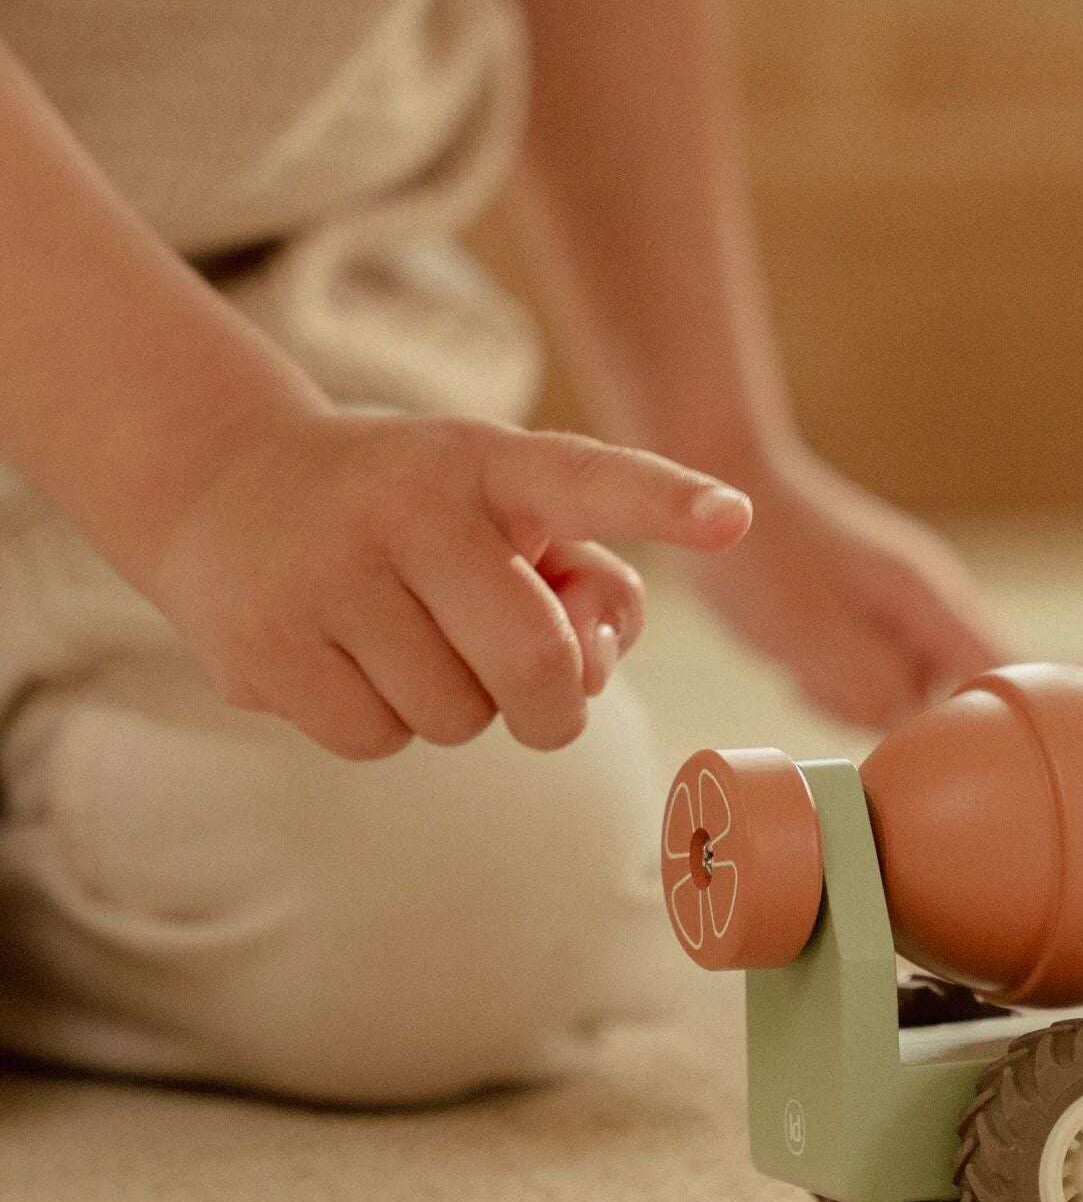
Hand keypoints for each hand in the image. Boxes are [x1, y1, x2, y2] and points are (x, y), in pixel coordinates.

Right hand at [144, 410, 751, 758]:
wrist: (228, 488)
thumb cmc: (415, 517)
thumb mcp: (506, 512)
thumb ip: (587, 582)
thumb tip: (590, 668)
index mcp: (488, 462)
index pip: (590, 478)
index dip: (667, 501)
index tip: (735, 516)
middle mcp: (409, 505)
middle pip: (534, 664)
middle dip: (554, 707)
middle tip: (536, 694)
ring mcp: (327, 573)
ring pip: (454, 717)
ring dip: (456, 707)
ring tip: (409, 639)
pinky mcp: (264, 645)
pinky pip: (377, 740)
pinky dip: (383, 724)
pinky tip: (348, 660)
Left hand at [681, 444, 1008, 730]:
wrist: (719, 478)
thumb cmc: (761, 552)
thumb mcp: (808, 631)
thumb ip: (867, 684)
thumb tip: (905, 721)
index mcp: (927, 596)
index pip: (1004, 668)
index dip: (998, 719)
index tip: (955, 752)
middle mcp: (924, 602)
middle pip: (950, 692)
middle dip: (896, 713)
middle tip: (830, 687)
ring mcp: (894, 608)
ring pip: (903, 689)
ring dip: (857, 698)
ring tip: (807, 667)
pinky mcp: (862, 618)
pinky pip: (868, 676)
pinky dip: (835, 684)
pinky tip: (799, 662)